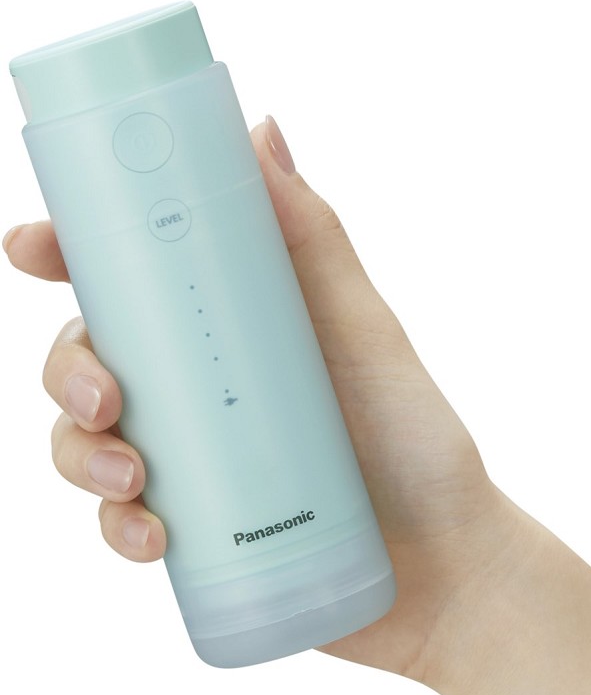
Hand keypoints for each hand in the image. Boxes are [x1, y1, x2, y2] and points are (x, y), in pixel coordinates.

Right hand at [4, 116, 520, 682]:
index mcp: (236, 330)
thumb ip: (313, 243)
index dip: (69, 256)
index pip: (135, 282)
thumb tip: (260, 130)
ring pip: (89, 443)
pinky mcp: (200, 531)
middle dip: (69, 370)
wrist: (446, 564)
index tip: (36, 248)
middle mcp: (207, 389)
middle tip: (106, 397)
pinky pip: (125, 523)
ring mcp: (198, 462)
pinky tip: (150, 538)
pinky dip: (119, 529)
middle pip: (92, 358)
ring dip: (80, 456)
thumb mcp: (367, 334)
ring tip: (133, 479)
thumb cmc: (417, 443)